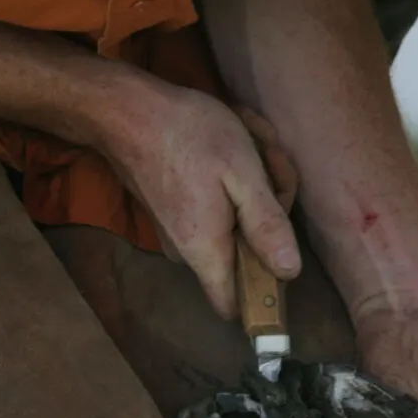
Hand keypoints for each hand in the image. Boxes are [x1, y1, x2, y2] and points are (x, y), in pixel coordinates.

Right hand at [94, 85, 300, 317]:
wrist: (127, 112)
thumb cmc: (188, 136)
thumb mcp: (241, 172)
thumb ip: (265, 225)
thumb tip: (291, 272)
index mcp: (207, 251)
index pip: (233, 305)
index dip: (262, 291)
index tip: (279, 250)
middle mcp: (186, 252)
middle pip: (241, 254)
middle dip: (265, 212)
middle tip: (268, 161)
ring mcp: (175, 232)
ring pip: (230, 226)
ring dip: (249, 188)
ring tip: (245, 143)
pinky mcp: (170, 213)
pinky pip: (211, 210)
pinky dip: (225, 182)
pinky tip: (226, 145)